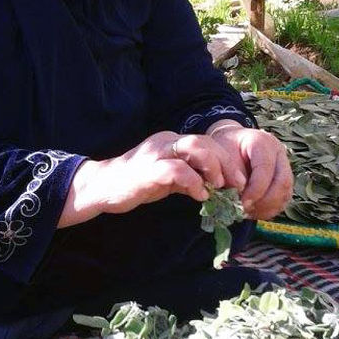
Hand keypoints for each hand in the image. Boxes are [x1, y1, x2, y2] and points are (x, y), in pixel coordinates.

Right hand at [59, 130, 246, 227]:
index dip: (226, 161)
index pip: (206, 143)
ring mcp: (156, 154)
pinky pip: (177, 170)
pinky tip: (200, 196)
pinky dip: (194, 182)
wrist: (101, 187)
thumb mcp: (166, 178)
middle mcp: (165, 142)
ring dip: (213, 167)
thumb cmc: (134, 183)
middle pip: (204, 142)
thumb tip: (212, 188)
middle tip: (237, 185)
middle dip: (226, 163)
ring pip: (194, 147)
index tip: (237, 181)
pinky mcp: (148, 170)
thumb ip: (187, 177)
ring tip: (219, 187)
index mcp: (170, 141)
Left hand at [207, 120, 292, 219]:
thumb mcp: (222, 155)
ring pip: (285, 193)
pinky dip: (269, 209)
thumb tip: (239, 195)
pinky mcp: (284, 180)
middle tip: (246, 210)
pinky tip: (253, 212)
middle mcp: (278, 153)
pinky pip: (283, 199)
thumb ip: (232, 173)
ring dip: (267, 207)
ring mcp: (284, 166)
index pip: (265, 168)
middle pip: (282, 182)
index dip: (256, 189)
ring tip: (248, 212)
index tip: (242, 202)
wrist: (229, 144)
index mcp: (262, 142)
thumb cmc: (224, 148)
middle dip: (264, 201)